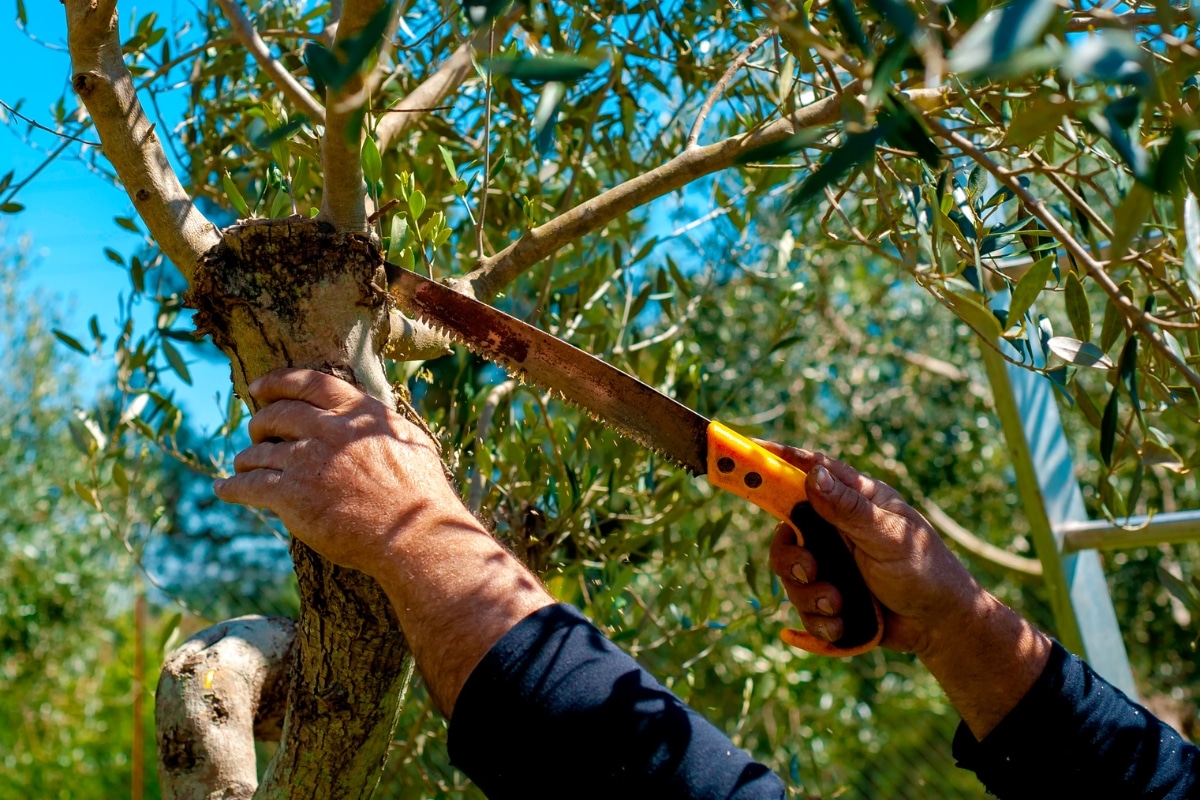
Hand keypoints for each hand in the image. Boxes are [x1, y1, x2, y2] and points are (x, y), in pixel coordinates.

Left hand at [213, 368, 466, 576]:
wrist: (415, 535)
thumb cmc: (422, 494)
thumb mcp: (411, 441)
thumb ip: (381, 424)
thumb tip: (369, 416)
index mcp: (357, 412)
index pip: (308, 382)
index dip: (277, 381)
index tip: (258, 387)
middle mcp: (329, 429)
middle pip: (276, 414)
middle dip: (259, 422)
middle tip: (255, 431)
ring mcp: (307, 461)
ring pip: (258, 452)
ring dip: (246, 458)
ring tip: (242, 466)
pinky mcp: (291, 495)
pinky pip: (248, 486)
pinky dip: (232, 487)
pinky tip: (224, 489)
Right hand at [763, 445, 981, 658]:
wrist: (939, 625)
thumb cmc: (925, 569)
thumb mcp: (889, 536)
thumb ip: (849, 509)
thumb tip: (812, 474)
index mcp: (853, 500)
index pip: (809, 469)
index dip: (777, 459)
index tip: (747, 449)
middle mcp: (835, 528)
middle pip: (786, 530)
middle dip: (791, 557)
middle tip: (810, 569)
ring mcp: (830, 562)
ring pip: (790, 573)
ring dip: (809, 594)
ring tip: (838, 604)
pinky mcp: (828, 594)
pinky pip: (802, 605)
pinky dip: (818, 619)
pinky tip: (841, 623)